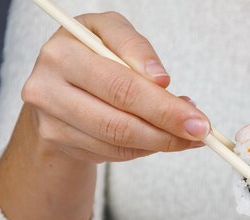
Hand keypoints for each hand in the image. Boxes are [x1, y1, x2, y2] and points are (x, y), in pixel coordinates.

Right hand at [21, 11, 208, 163]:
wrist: (56, 87)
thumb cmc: (93, 56)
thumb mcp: (113, 37)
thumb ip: (136, 50)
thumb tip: (161, 81)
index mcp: (65, 49)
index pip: (120, 79)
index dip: (159, 99)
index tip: (192, 110)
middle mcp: (49, 81)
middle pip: (119, 114)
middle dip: (168, 124)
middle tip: (200, 131)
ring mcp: (50, 114)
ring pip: (117, 138)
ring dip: (161, 141)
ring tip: (187, 136)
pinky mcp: (56, 139)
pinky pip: (111, 152)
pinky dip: (143, 148)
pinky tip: (159, 139)